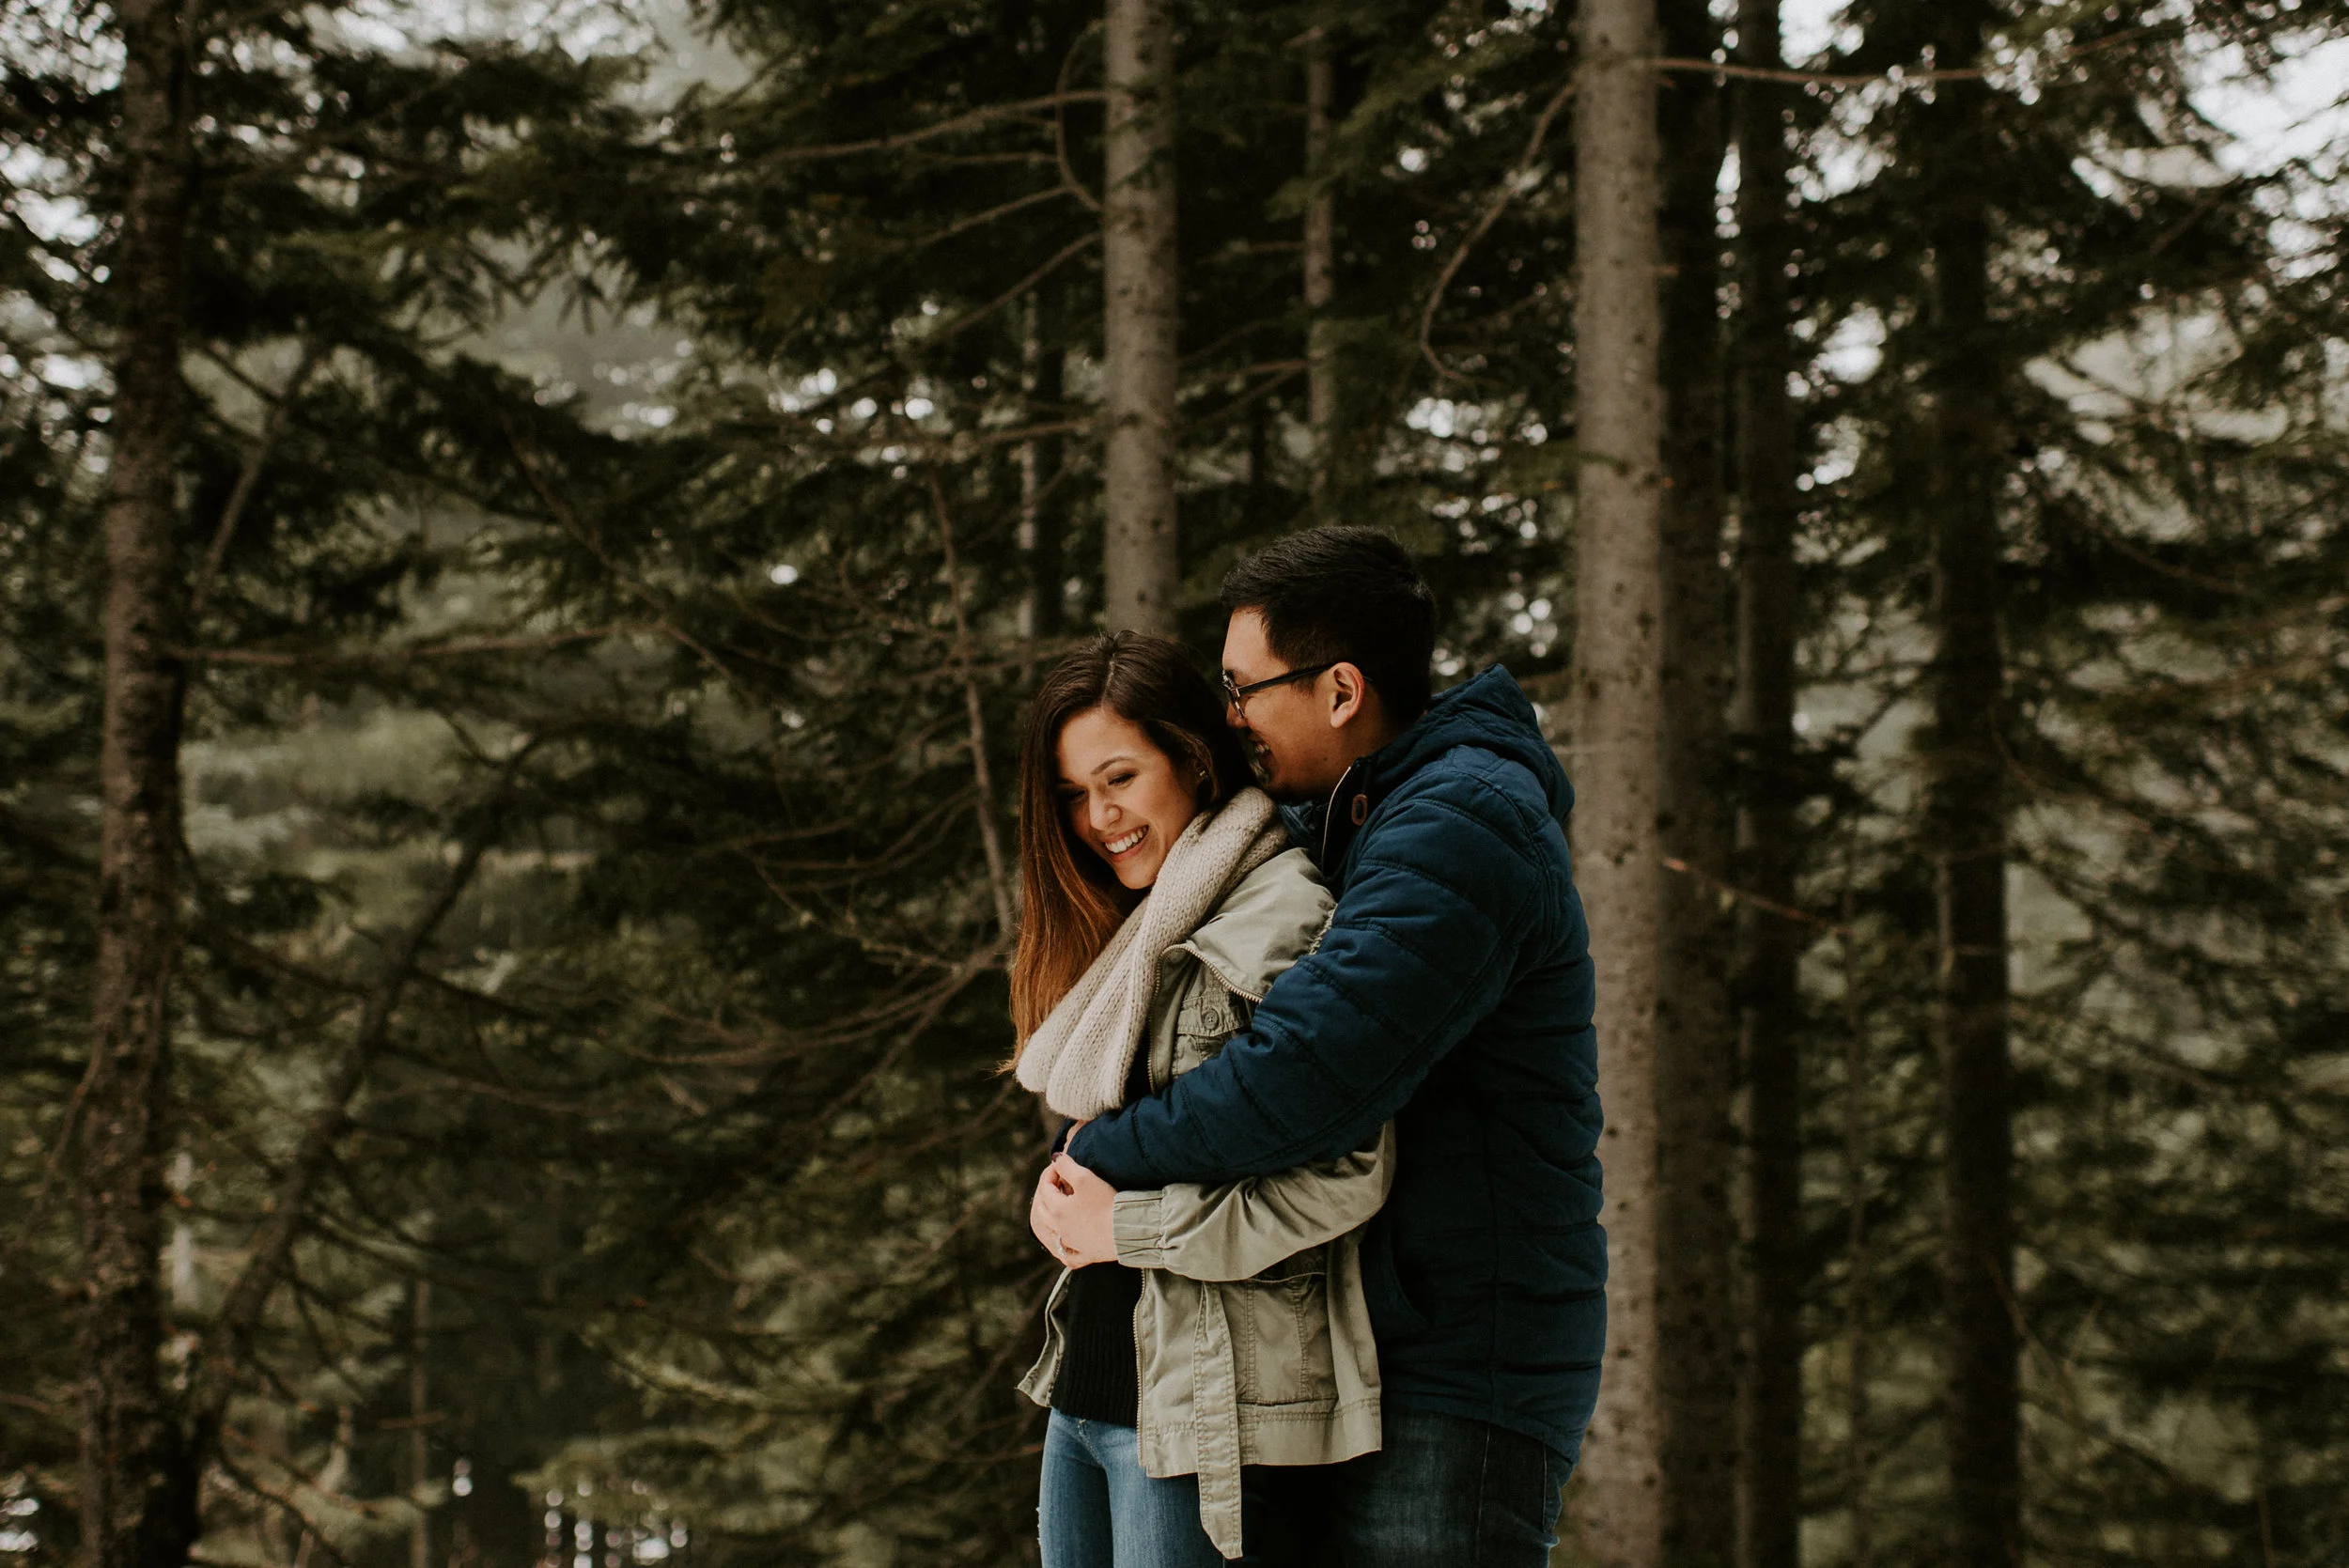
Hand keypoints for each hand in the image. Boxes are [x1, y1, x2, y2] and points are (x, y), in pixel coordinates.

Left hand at [1032, 1152, 1118, 1267]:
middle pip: (1043, 1209)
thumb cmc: (1105, 1203)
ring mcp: (1071, 1244)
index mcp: (1056, 1210)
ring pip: (1051, 1233)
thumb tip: (1055, 1159)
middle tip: (1059, 1181)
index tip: (1061, 1164)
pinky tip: (1066, 1245)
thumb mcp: (1085, 1178)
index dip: (1051, 1172)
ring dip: (1050, 1218)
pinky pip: (1069, 1255)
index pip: (1045, 1187)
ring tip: (1060, 1207)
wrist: (1126, 1231)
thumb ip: (1067, 1166)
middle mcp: (1059, 1229)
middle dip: (1047, 1192)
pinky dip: (1064, 1250)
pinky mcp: (1086, 1255)